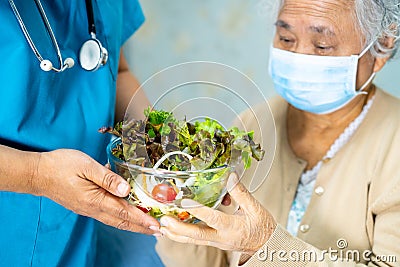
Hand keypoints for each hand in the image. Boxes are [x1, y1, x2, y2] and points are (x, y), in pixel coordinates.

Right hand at [33, 149, 159, 233]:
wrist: (37, 174)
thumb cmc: (61, 166)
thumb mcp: (86, 166)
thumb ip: (107, 178)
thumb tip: (125, 189)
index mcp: (95, 200)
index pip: (124, 213)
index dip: (142, 220)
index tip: (157, 226)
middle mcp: (93, 209)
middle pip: (122, 222)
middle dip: (142, 227)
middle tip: (158, 231)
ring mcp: (88, 209)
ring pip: (115, 220)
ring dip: (133, 225)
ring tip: (147, 226)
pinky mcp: (85, 206)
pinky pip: (108, 216)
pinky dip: (121, 218)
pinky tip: (126, 215)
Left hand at [159, 172, 276, 254]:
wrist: (267, 246)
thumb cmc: (263, 227)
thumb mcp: (255, 208)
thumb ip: (240, 192)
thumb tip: (230, 176)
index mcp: (232, 227)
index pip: (212, 218)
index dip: (198, 210)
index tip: (185, 202)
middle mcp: (221, 237)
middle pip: (197, 234)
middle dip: (179, 228)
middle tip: (164, 220)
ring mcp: (216, 242)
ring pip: (193, 240)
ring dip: (176, 234)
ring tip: (162, 227)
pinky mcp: (214, 243)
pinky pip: (195, 240)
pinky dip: (182, 236)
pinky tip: (172, 230)